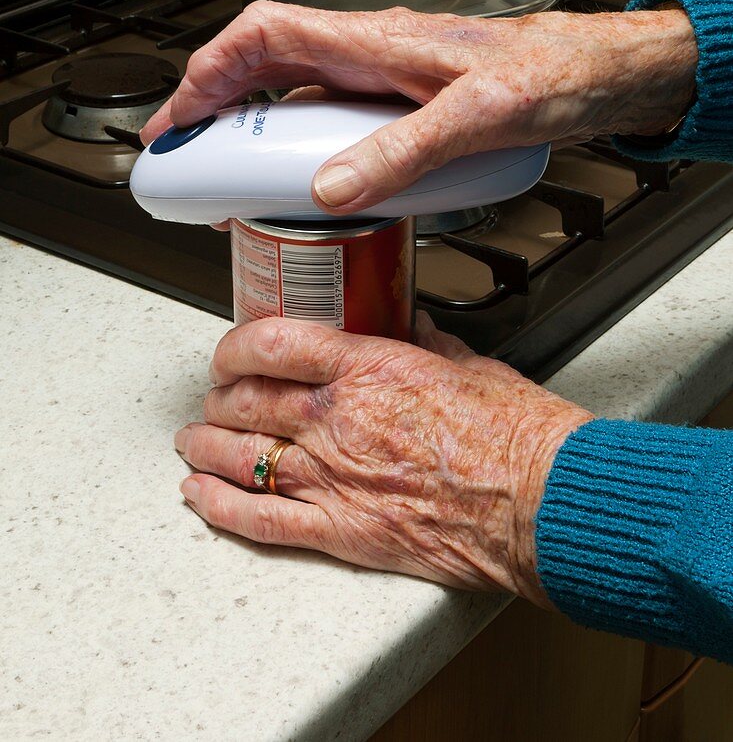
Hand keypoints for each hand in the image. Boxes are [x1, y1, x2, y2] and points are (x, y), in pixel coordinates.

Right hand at [141, 0, 696, 214]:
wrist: (599, 76)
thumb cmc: (552, 72)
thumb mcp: (478, 116)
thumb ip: (404, 152)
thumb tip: (331, 188)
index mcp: (375, 39)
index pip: (265, 35)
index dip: (211, 70)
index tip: (182, 116)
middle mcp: (370, 54)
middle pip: (265, 67)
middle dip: (216, 106)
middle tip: (190, 157)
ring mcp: (383, 81)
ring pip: (296, 98)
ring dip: (256, 133)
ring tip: (232, 182)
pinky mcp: (402, 107)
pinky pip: (334, 125)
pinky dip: (305, 152)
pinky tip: (310, 189)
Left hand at [173, 315, 591, 602]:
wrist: (541, 503)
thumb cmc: (518, 437)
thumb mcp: (471, 365)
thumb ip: (429, 342)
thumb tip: (411, 324)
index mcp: (369, 369)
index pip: (273, 344)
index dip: (235, 346)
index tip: (230, 351)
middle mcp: (338, 420)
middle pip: (247, 400)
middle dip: (220, 397)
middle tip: (216, 397)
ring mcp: (334, 477)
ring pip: (240, 455)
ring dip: (207, 445)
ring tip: (194, 440)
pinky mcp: (341, 531)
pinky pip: (259, 518)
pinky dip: (219, 506)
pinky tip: (198, 495)